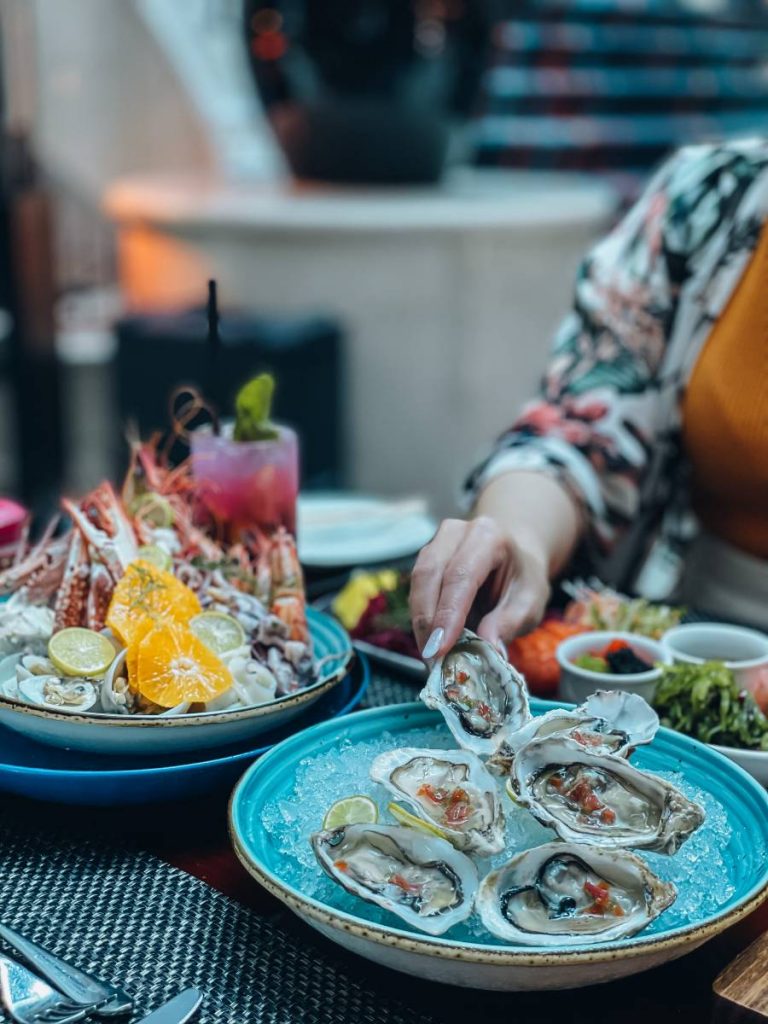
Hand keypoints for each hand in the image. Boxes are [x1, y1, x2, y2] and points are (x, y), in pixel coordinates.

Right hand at [409, 516, 550, 658]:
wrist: (515, 559)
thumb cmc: (522, 579)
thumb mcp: (530, 602)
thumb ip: (511, 622)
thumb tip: (487, 646)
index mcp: (488, 536)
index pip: (461, 575)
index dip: (447, 613)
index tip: (440, 648)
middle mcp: (456, 533)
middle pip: (430, 574)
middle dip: (427, 620)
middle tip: (432, 657)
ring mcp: (436, 544)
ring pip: (418, 582)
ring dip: (421, 622)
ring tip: (431, 655)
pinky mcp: (425, 561)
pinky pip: (416, 591)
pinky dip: (422, 619)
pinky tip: (431, 641)